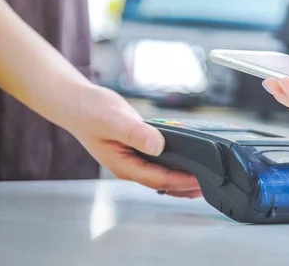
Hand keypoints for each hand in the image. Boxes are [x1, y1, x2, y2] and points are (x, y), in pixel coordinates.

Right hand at [67, 85, 200, 197]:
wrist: (77, 103)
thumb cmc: (89, 112)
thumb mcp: (115, 120)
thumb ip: (136, 133)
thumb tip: (158, 145)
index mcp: (124, 165)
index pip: (159, 179)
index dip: (182, 181)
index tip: (201, 180)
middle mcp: (130, 166)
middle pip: (163, 183)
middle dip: (186, 185)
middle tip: (211, 184)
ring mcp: (133, 159)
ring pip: (161, 175)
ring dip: (182, 177)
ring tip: (204, 178)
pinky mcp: (137, 149)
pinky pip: (159, 162)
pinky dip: (174, 164)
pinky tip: (187, 161)